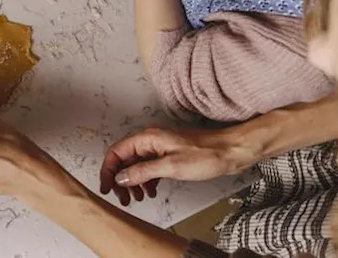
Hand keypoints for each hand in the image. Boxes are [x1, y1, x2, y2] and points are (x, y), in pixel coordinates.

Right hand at [100, 126, 250, 205]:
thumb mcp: (171, 166)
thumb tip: (121, 177)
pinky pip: (150, 168)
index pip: (117, 152)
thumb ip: (143, 171)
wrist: (230, 151)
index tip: (107, 187)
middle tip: (122, 198)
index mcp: (148, 138)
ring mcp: (161, 148)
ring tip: (136, 199)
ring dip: (133, 182)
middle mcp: (152, 141)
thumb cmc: (206, 155)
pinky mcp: (170, 156)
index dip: (109, 170)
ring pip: (137, 165)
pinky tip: (150, 192)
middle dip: (120, 179)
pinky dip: (146, 181)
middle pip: (125, 159)